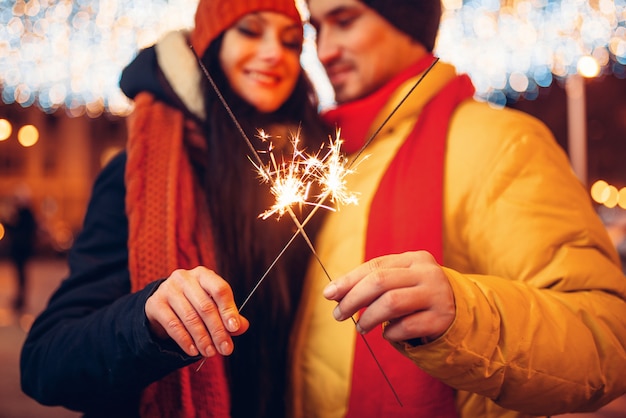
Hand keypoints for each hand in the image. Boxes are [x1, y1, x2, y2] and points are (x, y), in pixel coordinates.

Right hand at [145, 266, 248, 357]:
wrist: (163, 304)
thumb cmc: (194, 303)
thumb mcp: (212, 305)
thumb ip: (229, 315)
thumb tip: (242, 327)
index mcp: (204, 274)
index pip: (220, 289)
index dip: (228, 310)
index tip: (234, 329)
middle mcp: (185, 278)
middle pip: (205, 306)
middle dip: (217, 331)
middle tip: (225, 349)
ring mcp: (168, 289)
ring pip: (190, 317)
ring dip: (203, 338)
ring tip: (210, 352)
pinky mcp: (155, 303)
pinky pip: (173, 325)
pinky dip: (185, 340)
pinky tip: (194, 351)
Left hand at [322, 251, 454, 343]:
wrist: (458, 312)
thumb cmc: (417, 296)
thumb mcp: (399, 282)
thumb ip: (371, 283)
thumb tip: (333, 293)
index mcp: (414, 258)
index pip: (375, 266)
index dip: (348, 280)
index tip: (328, 294)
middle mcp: (428, 272)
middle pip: (381, 282)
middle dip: (354, 299)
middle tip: (339, 314)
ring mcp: (437, 295)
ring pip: (392, 303)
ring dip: (370, 318)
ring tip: (361, 328)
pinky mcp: (442, 318)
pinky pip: (407, 326)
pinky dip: (391, 332)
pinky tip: (387, 334)